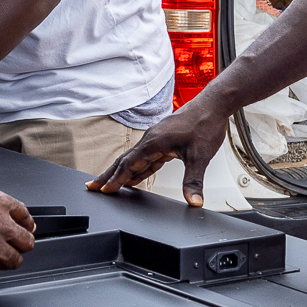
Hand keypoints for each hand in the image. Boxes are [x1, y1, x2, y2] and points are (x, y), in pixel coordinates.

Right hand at [86, 97, 232, 205]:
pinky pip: (145, 157)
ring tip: (110, 184)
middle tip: (93, 187)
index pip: (129, 164)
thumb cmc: (205, 124)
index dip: (116, 179)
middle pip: (124, 160)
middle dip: (108, 175)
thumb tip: (193, 201)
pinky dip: (137, 168)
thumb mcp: (200, 156)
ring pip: (134, 159)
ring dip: (121, 172)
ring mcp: (156, 139)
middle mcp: (150, 139)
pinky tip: (135, 176)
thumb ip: (193, 181)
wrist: (213, 105)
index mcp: (154, 142)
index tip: (104, 190)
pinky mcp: (163, 140)